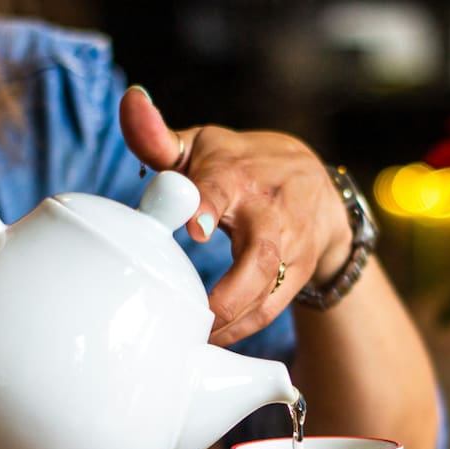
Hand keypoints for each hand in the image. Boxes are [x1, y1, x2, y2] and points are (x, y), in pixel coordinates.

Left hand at [119, 86, 352, 344]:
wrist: (317, 189)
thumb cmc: (242, 166)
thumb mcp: (202, 146)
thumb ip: (159, 136)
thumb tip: (131, 103)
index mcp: (237, 175)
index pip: (223, 186)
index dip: (208, 204)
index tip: (195, 228)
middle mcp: (270, 212)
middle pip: (259, 257)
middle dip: (229, 293)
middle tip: (193, 318)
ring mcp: (291, 248)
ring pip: (268, 293)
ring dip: (230, 324)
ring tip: (193, 342)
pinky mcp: (300, 276)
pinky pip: (272, 310)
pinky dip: (241, 332)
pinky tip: (211, 345)